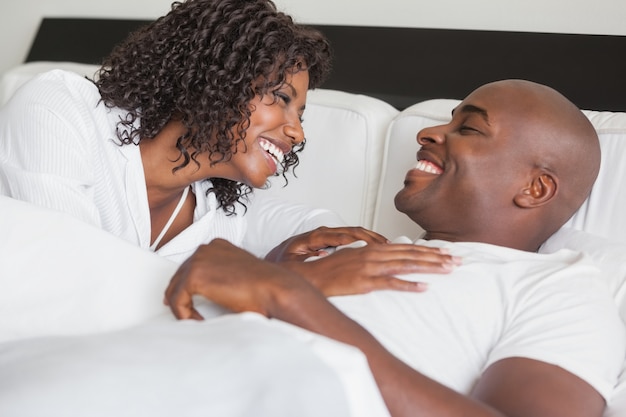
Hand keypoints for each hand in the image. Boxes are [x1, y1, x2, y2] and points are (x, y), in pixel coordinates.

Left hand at [164, 238, 317, 319]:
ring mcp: (199, 260)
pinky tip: (196, 320)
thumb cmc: (264, 287)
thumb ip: (223, 275)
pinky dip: (183, 313)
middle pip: (180, 274)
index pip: (192, 264)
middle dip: (180, 294)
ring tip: (194, 318)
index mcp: (218, 246)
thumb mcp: (239, 274)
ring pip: (175, 288)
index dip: (187, 284)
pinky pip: (177, 299)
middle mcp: (206, 249)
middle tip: (183, 311)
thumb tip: (212, 290)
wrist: (273, 289)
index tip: (186, 299)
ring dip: (183, 306)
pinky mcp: (194, 276)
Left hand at [265, 226, 388, 261]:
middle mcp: (323, 232)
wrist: (277, 258)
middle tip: (386, 245)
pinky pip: (353, 236)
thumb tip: (323, 254)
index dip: (357, 240)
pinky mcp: (332, 238)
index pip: (339, 235)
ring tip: (387, 244)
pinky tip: (377, 245)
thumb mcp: (293, 261)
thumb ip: (307, 257)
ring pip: (355, 232)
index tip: (370, 245)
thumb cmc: (284, 261)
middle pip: (351, 231)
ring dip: (371, 238)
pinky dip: (367, 240)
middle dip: (370, 238)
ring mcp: (329, 234)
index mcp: (314, 236)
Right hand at [281, 242, 460, 295]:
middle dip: (436, 257)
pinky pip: (390, 283)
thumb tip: (388, 259)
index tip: (446, 252)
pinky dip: (408, 285)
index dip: (428, 250)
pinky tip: (424, 288)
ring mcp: (369, 268)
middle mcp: (374, 255)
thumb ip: (372, 258)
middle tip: (457, 260)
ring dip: (429, 267)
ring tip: (448, 269)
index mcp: (373, 249)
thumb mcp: (354, 259)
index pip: (406, 248)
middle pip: (411, 254)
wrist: (309, 277)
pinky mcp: (364, 282)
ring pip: (406, 265)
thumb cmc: (330, 270)